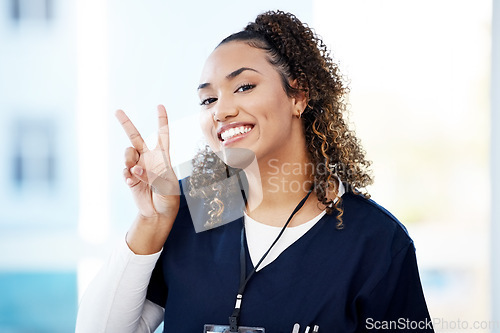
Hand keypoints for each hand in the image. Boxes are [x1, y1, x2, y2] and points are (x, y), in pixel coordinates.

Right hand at [116, 105, 179, 219]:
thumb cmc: (168, 198)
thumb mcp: (166, 186)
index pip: (162, 135)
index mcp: (162, 157)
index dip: (161, 120)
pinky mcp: (130, 177)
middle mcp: (148, 158)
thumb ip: (151, 175)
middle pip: (135, 137)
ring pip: (127, 153)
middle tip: (117, 110)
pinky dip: (127, 175)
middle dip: (126, 123)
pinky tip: (132, 181)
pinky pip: (124, 170)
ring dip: (128, 159)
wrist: (158, 213)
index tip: (160, 106)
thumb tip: (135, 168)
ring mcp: (138, 166)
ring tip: (133, 172)